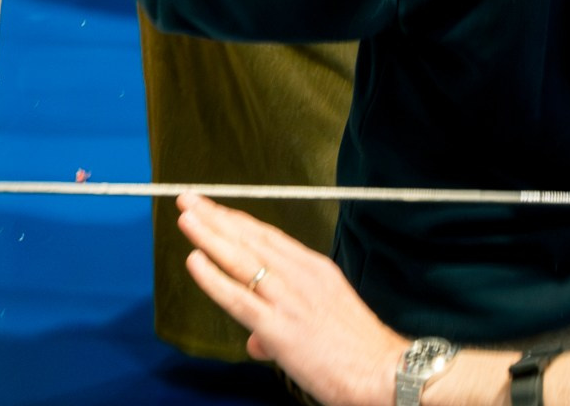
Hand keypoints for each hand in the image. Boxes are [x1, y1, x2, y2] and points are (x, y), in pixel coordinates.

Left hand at [179, 197, 404, 405]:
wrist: (382, 371)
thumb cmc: (359, 351)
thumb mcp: (325, 322)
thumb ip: (284, 325)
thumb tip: (255, 341)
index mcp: (314, 268)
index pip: (268, 236)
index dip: (238, 220)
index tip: (215, 208)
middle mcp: (300, 275)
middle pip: (251, 238)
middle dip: (217, 216)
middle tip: (189, 198)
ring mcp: (288, 299)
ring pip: (241, 259)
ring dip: (210, 235)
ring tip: (186, 217)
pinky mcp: (279, 327)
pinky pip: (239, 298)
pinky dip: (214, 278)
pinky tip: (195, 261)